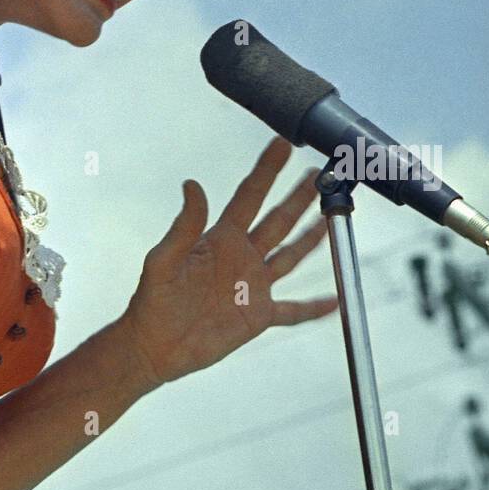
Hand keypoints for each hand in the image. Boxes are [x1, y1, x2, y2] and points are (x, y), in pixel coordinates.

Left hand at [120, 135, 338, 386]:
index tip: (282, 144)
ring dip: (312, 237)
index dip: (266, 170)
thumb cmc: (152, 300)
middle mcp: (242, 256)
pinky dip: (315, 307)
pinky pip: (293, 311)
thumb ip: (184, 225)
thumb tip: (191, 185)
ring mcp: (253, 285)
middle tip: (319, 172)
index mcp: (221, 238)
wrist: (154, 345)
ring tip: (331, 216)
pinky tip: (335, 300)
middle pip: (278, 220)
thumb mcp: (163, 259)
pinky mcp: (258, 316)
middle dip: (299, 196)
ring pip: (291, 255)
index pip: (249, 196)